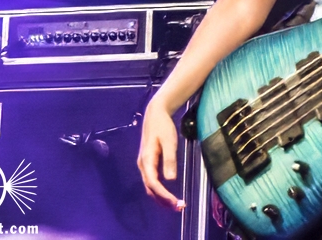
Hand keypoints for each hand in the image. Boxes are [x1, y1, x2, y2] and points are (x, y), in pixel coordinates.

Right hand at [137, 97, 185, 211]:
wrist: (155, 114)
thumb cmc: (163, 126)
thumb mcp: (169, 141)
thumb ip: (169, 159)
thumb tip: (171, 179)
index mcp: (146, 161)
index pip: (153, 183)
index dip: (164, 195)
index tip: (175, 202)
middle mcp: (143, 165)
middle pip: (151, 188)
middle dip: (163, 200)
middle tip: (178, 207)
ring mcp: (144, 165)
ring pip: (151, 187)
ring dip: (161, 197)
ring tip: (175, 204)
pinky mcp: (149, 163)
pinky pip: (152, 181)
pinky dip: (160, 191)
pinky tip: (168, 194)